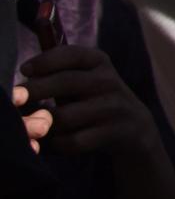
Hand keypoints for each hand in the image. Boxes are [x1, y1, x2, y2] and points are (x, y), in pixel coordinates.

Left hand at [12, 46, 157, 158]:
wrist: (135, 127)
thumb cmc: (95, 99)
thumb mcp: (85, 78)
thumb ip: (58, 74)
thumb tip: (19, 86)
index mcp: (99, 62)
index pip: (71, 54)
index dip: (45, 61)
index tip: (24, 70)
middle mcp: (108, 81)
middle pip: (64, 83)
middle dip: (34, 91)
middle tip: (15, 100)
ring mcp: (113, 107)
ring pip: (64, 117)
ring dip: (42, 124)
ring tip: (33, 126)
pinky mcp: (114, 132)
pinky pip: (73, 141)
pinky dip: (56, 144)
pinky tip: (51, 142)